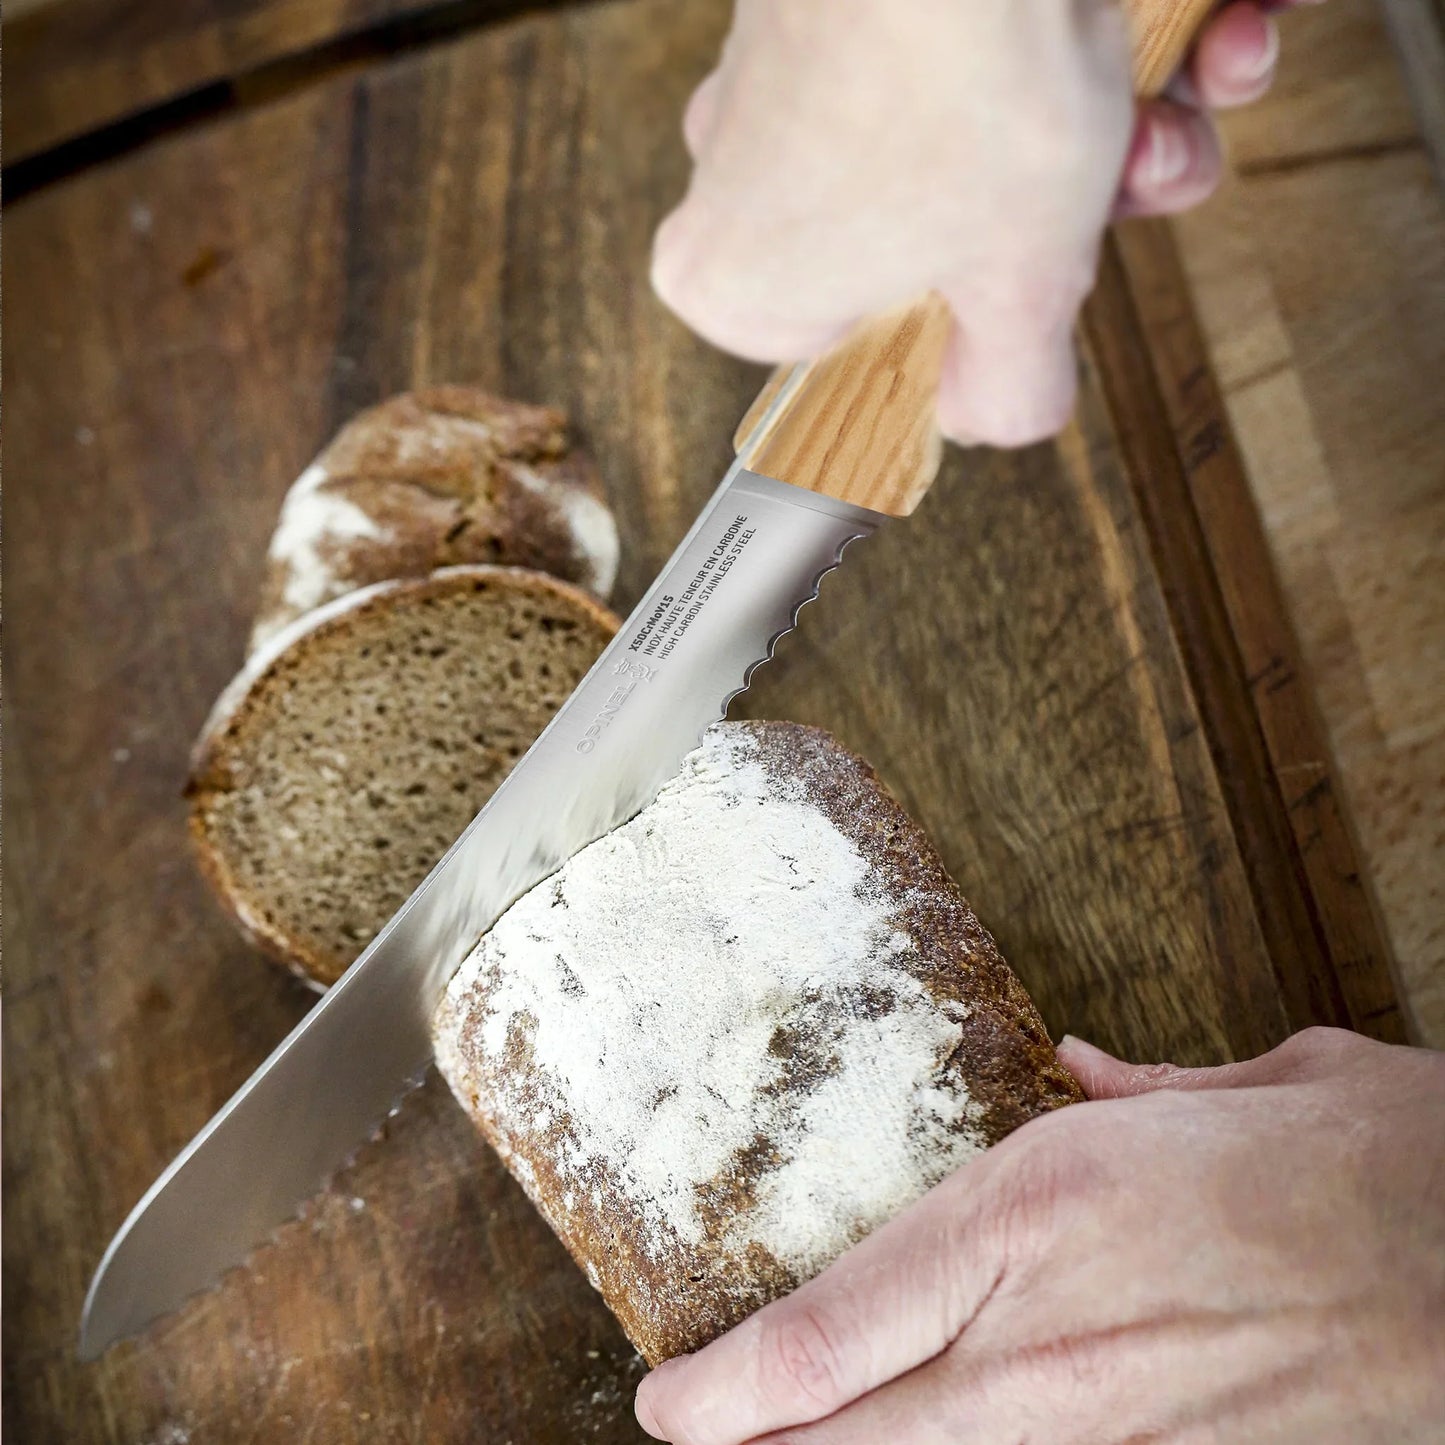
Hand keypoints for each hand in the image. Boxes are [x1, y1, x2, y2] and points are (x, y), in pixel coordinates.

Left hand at [635, 1028, 1444, 1443]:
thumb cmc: (1362, 1162)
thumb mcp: (1242, 1083)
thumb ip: (1139, 1086)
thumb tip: (1084, 1067)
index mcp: (1035, 1211)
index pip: (831, 1331)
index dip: (725, 1387)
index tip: (666, 1400)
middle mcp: (1045, 1337)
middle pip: (848, 1434)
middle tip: (692, 1441)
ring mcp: (1107, 1431)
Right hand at [653, 0, 1304, 446]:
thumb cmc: (960, 71)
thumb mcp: (1018, 289)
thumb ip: (1007, 390)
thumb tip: (998, 413)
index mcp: (745, 282)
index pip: (865, 358)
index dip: (978, 332)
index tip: (1040, 297)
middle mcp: (738, 173)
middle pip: (936, 243)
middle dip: (1073, 216)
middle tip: (1136, 182)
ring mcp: (786, 70)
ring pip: (968, 139)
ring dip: (1112, 130)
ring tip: (1176, 99)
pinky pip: (966, 49)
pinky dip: (1082, 43)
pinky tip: (1186, 31)